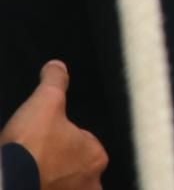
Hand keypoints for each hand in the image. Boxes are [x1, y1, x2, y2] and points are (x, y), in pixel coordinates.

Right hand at [0, 61, 107, 189]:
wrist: (5, 184)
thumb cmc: (29, 147)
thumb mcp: (45, 102)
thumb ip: (55, 82)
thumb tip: (56, 67)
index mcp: (95, 156)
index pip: (85, 145)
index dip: (64, 140)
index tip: (45, 141)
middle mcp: (90, 184)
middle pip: (76, 171)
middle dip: (60, 165)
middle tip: (38, 160)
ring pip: (66, 186)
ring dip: (52, 180)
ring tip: (33, 173)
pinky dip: (44, 188)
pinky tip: (31, 182)